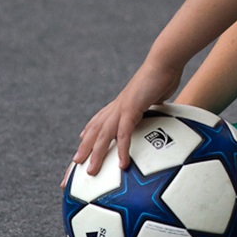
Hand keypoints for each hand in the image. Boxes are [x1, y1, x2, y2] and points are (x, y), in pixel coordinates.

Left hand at [62, 58, 181, 184]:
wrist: (164, 62)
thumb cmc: (161, 77)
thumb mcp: (154, 98)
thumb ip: (151, 107)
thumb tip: (159, 112)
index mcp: (118, 107)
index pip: (96, 127)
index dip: (86, 143)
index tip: (77, 158)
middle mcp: (115, 108)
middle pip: (92, 134)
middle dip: (81, 154)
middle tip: (72, 173)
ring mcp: (121, 108)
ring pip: (103, 135)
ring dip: (96, 155)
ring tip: (91, 172)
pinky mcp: (131, 108)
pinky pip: (124, 133)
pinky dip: (122, 149)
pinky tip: (122, 164)